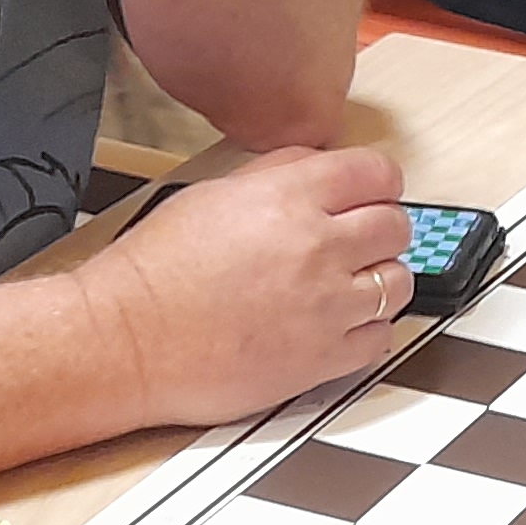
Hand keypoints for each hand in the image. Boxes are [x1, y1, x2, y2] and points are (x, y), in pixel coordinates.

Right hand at [87, 146, 418, 422]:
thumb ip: (277, 174)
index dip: (378, 183)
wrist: (127, 340)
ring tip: (347, 285)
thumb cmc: (155, 272)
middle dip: (380, 229)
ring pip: (398, 282)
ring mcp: (326, 306)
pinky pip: (380, 338)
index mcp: (290, 199)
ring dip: (379, 280)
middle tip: (358, 240)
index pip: (377, 174)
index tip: (373, 194)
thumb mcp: (212, 194)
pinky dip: (366, 331)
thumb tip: (319, 166)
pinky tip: (337, 325)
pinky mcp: (323, 358)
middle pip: (396, 226)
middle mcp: (317, 248)